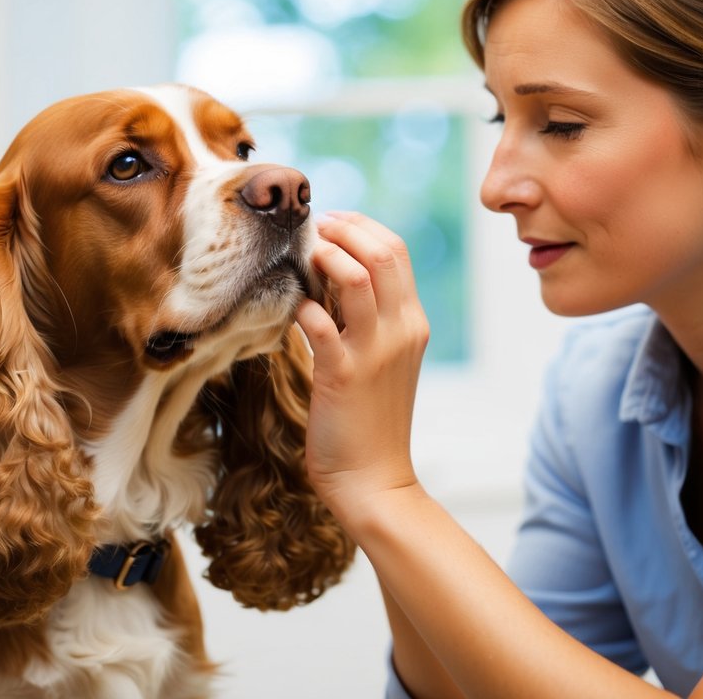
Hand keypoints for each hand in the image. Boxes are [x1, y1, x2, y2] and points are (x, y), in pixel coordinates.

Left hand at [296, 212, 429, 523]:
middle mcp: (402, 329)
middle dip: (343, 230)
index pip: (395, 250)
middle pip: (383, 252)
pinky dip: (302, 306)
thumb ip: (364, 317)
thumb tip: (330, 274)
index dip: (359, 227)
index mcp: (412, 322)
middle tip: (310, 229)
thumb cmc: (368, 418)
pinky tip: (290, 308)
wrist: (374, 479)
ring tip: (300, 257)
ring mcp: (376, 351)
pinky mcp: (344, 374)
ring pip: (357, 276)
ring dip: (323, 257)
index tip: (327, 222)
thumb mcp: (380, 358)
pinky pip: (321, 323)